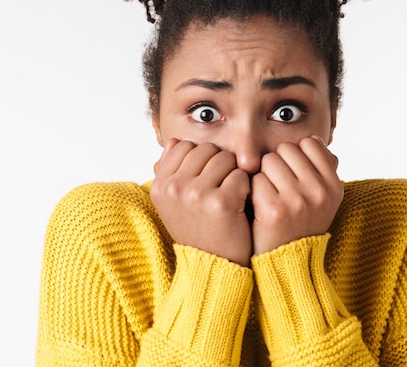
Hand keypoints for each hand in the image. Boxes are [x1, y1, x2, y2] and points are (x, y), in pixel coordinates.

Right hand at [150, 139, 252, 265]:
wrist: (214, 266)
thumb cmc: (198, 230)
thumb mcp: (174, 203)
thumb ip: (170, 171)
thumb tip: (176, 141)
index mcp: (160, 186)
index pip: (184, 146)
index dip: (201, 159)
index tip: (205, 180)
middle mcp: (174, 188)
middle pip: (206, 149)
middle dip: (219, 164)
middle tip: (221, 188)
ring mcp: (196, 194)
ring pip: (225, 158)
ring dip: (233, 174)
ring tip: (229, 196)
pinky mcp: (221, 202)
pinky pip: (240, 174)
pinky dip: (245, 187)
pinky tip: (239, 204)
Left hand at [250, 136, 342, 254]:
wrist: (286, 263)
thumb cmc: (300, 224)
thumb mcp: (322, 200)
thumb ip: (322, 168)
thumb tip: (313, 139)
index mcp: (334, 187)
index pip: (310, 143)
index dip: (295, 156)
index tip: (293, 175)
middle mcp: (320, 192)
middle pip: (287, 149)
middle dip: (277, 164)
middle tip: (278, 188)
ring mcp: (298, 201)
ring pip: (269, 160)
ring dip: (264, 175)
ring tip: (269, 196)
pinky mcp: (274, 210)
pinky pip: (256, 179)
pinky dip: (253, 190)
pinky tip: (259, 206)